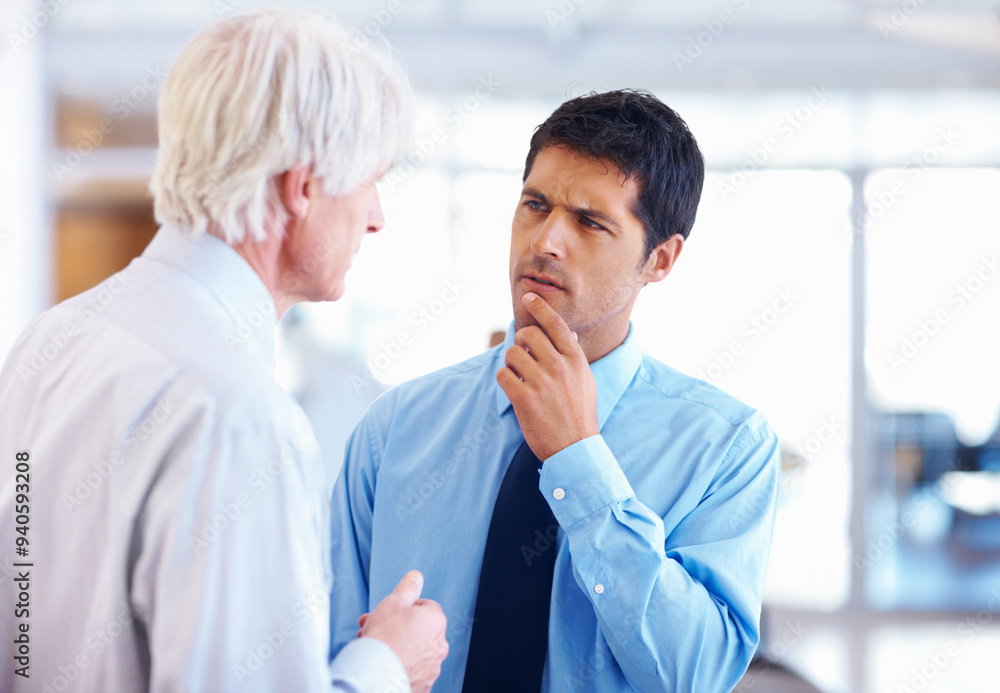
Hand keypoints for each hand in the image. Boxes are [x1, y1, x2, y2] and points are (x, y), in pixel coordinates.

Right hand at [358, 570, 448, 692]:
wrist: (377, 675)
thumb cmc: (385, 636)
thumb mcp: (394, 601)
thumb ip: (408, 587)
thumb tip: (416, 576)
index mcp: (437, 621)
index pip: (424, 606)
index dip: (404, 608)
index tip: (388, 613)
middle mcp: (440, 645)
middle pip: (417, 629)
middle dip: (396, 627)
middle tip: (374, 628)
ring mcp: (432, 667)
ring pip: (413, 651)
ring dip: (396, 646)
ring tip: (374, 648)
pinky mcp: (423, 686)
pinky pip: (411, 671)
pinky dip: (399, 666)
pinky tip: (383, 664)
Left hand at [496, 292, 598, 459]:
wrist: (575, 448)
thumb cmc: (580, 414)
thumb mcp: (585, 381)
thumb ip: (574, 356)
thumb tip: (567, 333)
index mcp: (576, 360)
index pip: (556, 324)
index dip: (540, 308)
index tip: (528, 297)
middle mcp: (559, 367)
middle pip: (528, 334)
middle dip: (521, 341)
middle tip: (522, 355)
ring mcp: (541, 383)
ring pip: (512, 354)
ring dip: (511, 363)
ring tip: (520, 377)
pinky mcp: (524, 399)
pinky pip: (503, 375)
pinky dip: (504, 379)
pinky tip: (513, 389)